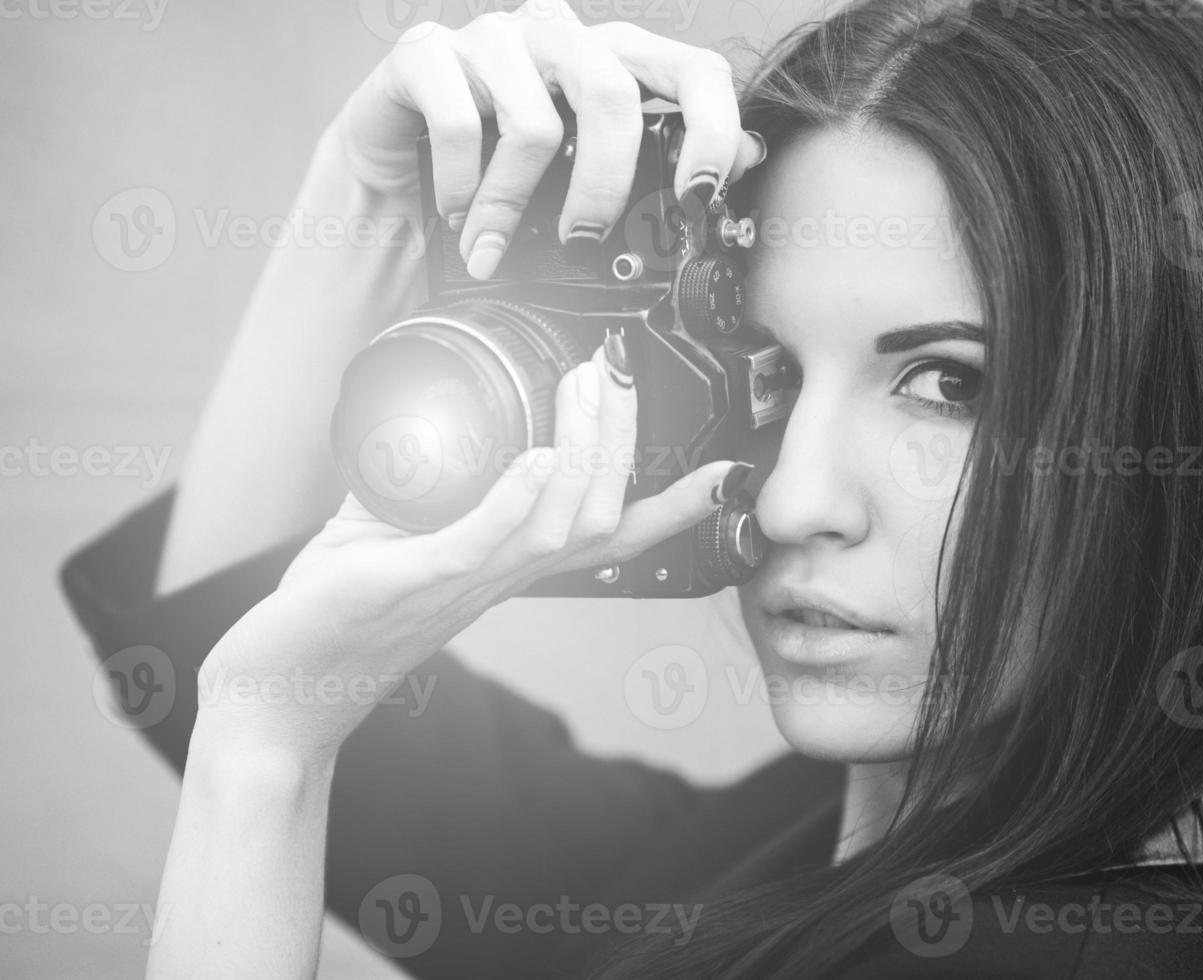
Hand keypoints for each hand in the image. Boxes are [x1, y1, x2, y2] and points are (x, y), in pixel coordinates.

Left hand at [196, 340, 751, 760]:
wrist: (275, 694)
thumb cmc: (334, 618)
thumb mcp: (389, 533)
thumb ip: (419, 483)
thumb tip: (425, 418)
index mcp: (505, 566)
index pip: (610, 539)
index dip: (674, 509)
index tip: (725, 473)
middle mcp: (499, 579)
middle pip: (601, 516)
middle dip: (622, 439)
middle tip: (620, 372)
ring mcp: (459, 584)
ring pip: (560, 524)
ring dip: (582, 450)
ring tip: (587, 388)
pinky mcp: (406, 583)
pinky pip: (479, 543)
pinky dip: (516, 497)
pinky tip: (535, 455)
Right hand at [337, 0, 765, 277]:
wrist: (398, 182)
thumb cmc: (504, 181)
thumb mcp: (588, 180)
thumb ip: (661, 162)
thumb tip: (746, 157)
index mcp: (614, 61)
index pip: (693, 69)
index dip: (711, 129)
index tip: (699, 196)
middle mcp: (559, 38)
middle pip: (612, 93)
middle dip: (604, 186)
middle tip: (584, 242)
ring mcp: (493, 39)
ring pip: (534, 121)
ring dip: (512, 207)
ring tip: (495, 247)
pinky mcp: (426, 53)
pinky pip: (460, 121)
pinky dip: (462, 190)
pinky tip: (457, 216)